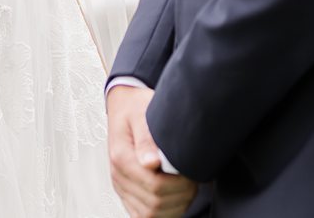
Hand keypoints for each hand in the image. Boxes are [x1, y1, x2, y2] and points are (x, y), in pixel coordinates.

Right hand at [107, 85, 197, 217]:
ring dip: (174, 206)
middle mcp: (119, 176)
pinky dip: (163, 212)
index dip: (180, 184)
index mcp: (121, 157)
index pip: (154, 186)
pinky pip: (143, 215)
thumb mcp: (142, 113)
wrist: (123, 106)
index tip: (192, 172)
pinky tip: (175, 196)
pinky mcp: (127, 193)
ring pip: (150, 214)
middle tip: (194, 179)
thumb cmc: (135, 108)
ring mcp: (122, 187)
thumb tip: (151, 163)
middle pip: (155, 204)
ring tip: (186, 187)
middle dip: (181, 195)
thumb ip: (146, 138)